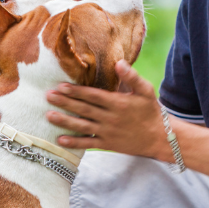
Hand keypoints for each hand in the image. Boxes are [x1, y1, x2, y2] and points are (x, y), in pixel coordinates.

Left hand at [46, 60, 171, 160]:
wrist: (160, 138)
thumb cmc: (151, 111)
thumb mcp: (145, 91)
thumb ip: (131, 77)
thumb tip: (119, 62)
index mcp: (118, 103)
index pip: (93, 95)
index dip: (76, 91)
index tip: (60, 86)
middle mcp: (110, 118)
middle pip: (84, 109)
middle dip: (65, 103)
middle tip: (48, 96)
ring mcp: (108, 132)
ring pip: (82, 126)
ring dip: (65, 121)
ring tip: (48, 116)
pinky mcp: (108, 144)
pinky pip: (88, 144)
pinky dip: (74, 143)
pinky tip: (60, 140)